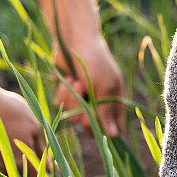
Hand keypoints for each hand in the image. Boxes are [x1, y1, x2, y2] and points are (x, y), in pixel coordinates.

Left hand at [38, 0, 124, 136]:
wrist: (73, 39)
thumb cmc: (94, 60)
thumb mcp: (103, 87)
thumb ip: (106, 112)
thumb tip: (115, 137)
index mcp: (115, 104)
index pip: (114, 130)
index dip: (104, 129)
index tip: (95, 118)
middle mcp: (100, 105)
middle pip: (90, 128)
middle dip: (83, 111)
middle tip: (84, 91)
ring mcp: (83, 101)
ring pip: (73, 117)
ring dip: (71, 98)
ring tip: (75, 80)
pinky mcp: (67, 95)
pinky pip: (60, 106)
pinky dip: (62, 93)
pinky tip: (68, 78)